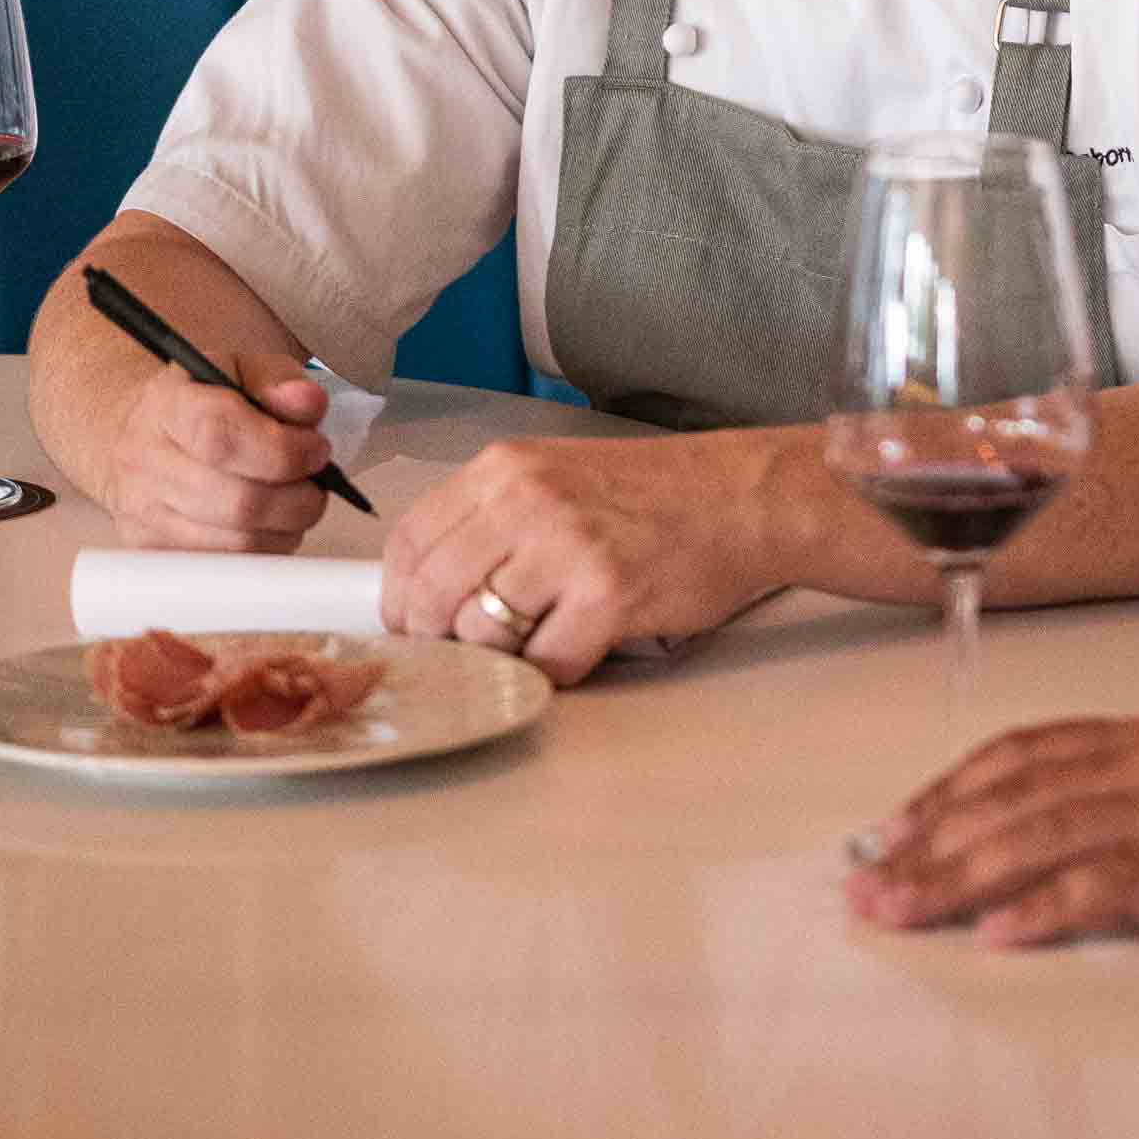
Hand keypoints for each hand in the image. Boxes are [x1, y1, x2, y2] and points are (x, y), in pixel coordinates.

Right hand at [101, 348, 333, 551]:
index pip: (219, 435)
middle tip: (317, 480)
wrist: (138, 437)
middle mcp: (146, 463)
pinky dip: (264, 550)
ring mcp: (145, 515)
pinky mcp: (154, 552)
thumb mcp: (239, 368)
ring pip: (238, 543)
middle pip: (237, 501)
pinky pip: (227, 568)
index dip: (281, 449)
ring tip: (296, 500)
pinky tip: (270, 524)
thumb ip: (278, 378)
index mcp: (166, 406)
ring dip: (287, 527)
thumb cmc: (199, 402)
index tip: (316, 449)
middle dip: (298, 497)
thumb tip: (308, 404)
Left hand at [380, 430, 781, 684]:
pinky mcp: (607, 594)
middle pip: (430, 595)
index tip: (412, 624)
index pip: (407, 542)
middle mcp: (525, 499)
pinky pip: (547, 663)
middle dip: (437, 639)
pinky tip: (579, 645)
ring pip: (481, 635)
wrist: (739, 497)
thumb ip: (489, 518)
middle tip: (465, 652)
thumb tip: (428, 587)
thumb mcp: (552, 476)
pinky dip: (555, 670)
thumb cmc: (649, 492)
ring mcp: (566, 546)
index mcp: (503, 468)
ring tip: (539, 637)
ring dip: (501, 656)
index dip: (399, 598)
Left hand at [843, 708, 1138, 946]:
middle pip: (1017, 799)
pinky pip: (1130, 883)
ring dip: (967, 876)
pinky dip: (1060, 906)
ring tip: (905, 909)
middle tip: (861, 884)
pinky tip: (1010, 932)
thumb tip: (1058, 820)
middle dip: (930, 843)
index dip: (944, 791)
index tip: (881, 831)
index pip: (1019, 755)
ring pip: (1053, 837)